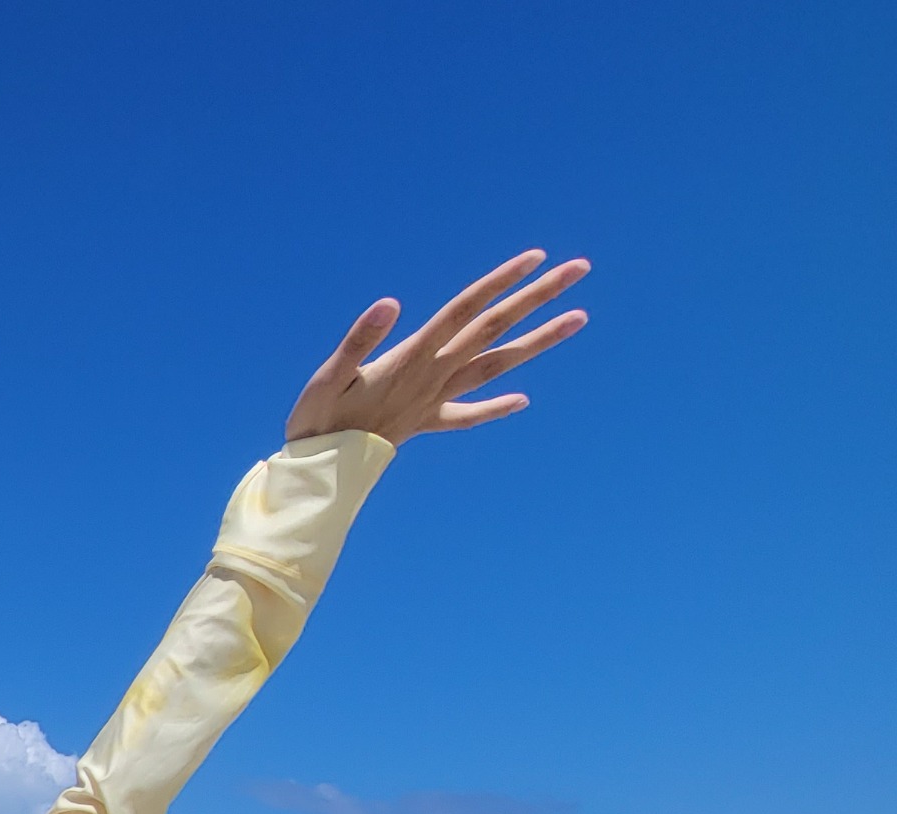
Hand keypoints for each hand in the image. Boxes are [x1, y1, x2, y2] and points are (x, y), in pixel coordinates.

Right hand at [285, 251, 588, 444]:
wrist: (321, 473)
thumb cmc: (317, 419)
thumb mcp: (329, 375)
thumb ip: (359, 339)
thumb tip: (390, 303)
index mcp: (414, 357)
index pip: (465, 311)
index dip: (499, 282)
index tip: (536, 257)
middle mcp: (435, 375)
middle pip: (495, 329)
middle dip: (538, 297)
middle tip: (579, 268)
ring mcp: (434, 399)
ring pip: (497, 365)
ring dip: (539, 341)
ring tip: (579, 318)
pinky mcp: (424, 421)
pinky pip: (467, 415)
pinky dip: (496, 407)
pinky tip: (523, 400)